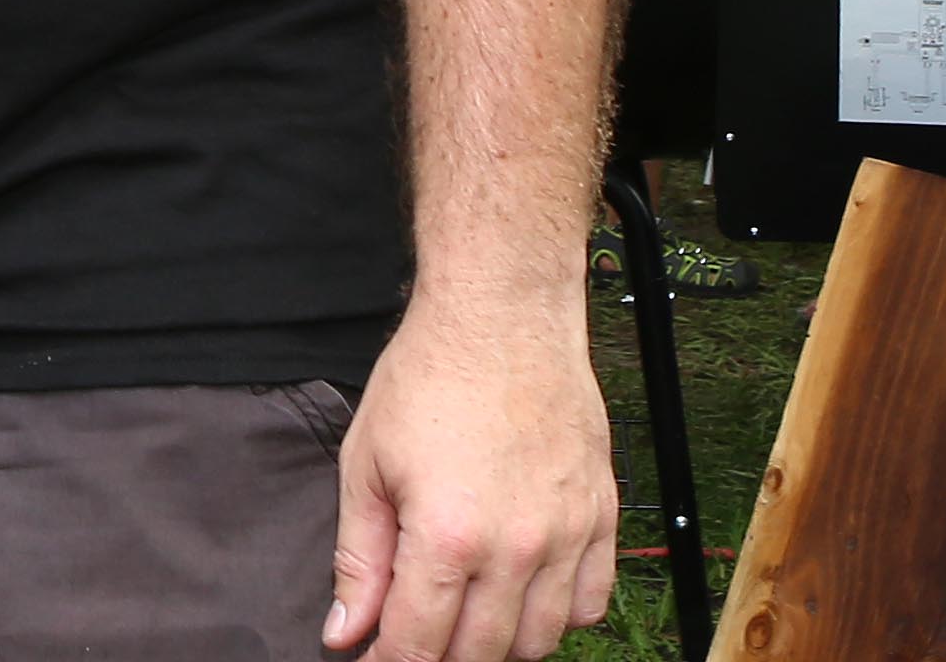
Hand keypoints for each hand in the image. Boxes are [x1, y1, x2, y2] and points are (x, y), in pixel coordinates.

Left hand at [326, 292, 613, 658]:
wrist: (501, 318)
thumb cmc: (426, 379)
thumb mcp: (366, 466)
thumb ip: (358, 559)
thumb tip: (344, 632)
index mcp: (448, 537)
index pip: (420, 645)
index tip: (375, 660)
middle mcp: (516, 548)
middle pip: (482, 653)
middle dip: (441, 658)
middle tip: (415, 636)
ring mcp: (568, 536)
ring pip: (539, 639)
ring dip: (497, 645)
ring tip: (463, 618)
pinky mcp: (602, 518)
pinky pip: (590, 603)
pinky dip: (557, 617)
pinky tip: (521, 597)